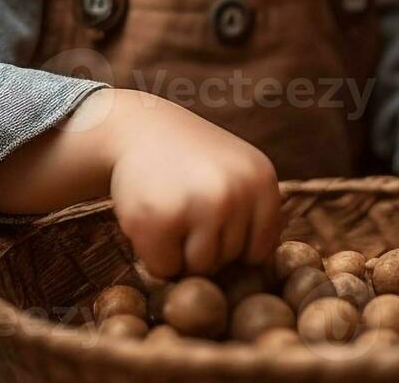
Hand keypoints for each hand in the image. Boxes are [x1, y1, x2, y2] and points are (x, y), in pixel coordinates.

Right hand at [102, 92, 282, 278]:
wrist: (136, 128)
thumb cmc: (190, 158)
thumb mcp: (238, 172)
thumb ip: (256, 215)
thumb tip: (256, 269)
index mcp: (262, 180)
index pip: (260, 251)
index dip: (232, 243)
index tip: (214, 214)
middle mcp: (235, 192)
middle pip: (229, 261)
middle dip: (203, 244)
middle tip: (185, 203)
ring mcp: (197, 205)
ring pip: (198, 269)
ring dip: (179, 252)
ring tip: (170, 209)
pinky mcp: (157, 219)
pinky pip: (164, 269)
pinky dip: (153, 254)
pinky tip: (150, 217)